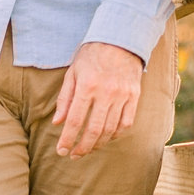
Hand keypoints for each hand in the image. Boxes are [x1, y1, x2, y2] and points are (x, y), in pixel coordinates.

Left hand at [53, 42, 143, 158]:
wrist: (121, 38)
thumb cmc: (91, 55)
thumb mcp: (73, 73)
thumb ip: (65, 99)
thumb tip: (58, 123)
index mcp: (87, 86)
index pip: (75, 121)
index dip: (68, 139)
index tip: (61, 151)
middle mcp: (106, 92)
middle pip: (94, 130)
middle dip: (82, 147)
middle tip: (74, 156)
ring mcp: (122, 95)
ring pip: (110, 129)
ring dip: (98, 144)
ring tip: (87, 149)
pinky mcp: (134, 96)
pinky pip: (126, 123)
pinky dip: (115, 135)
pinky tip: (106, 138)